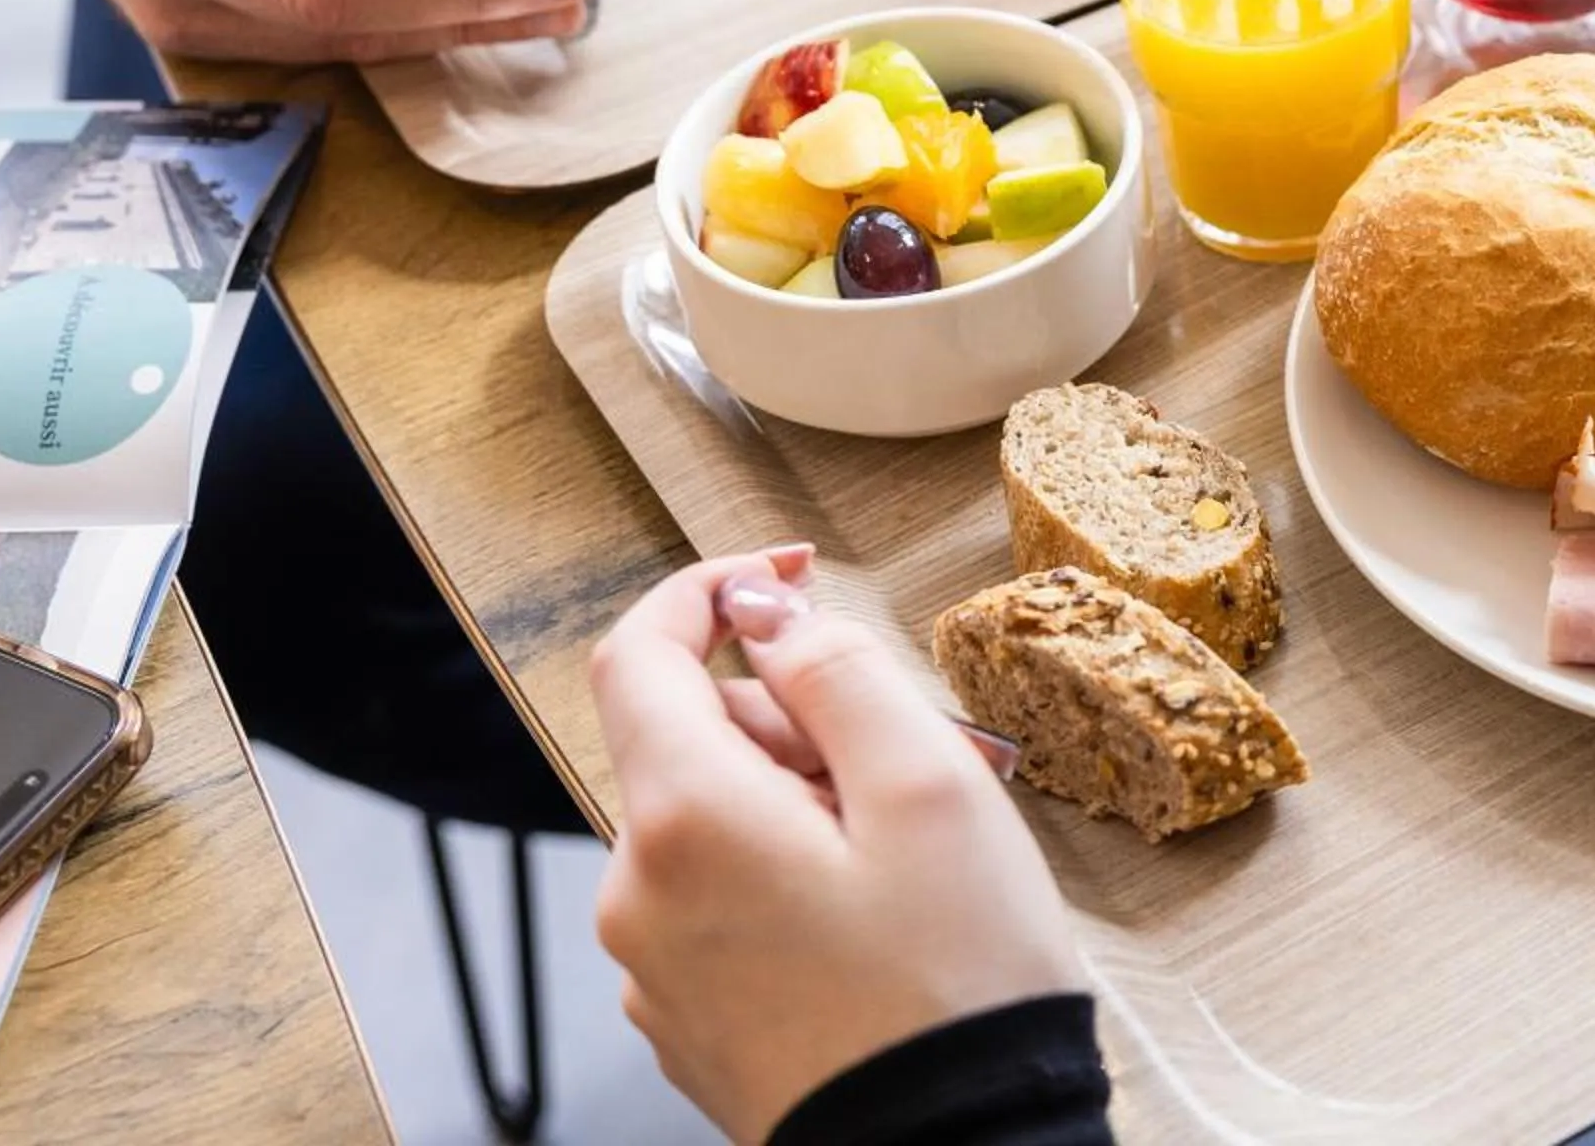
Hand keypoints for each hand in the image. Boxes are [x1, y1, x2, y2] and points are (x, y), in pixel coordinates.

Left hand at [590, 549, 1082, 1145]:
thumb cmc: (954, 985)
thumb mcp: (929, 787)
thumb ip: (838, 672)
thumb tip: (768, 616)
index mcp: (685, 819)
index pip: (640, 652)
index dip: (713, 589)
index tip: (791, 574)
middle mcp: (640, 892)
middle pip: (696, 742)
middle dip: (801, 723)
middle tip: (919, 763)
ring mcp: (656, 967)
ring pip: (716, 823)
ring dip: (806, 803)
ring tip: (919, 855)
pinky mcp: (689, 1020)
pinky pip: (725, 901)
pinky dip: (793, 876)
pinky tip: (885, 918)